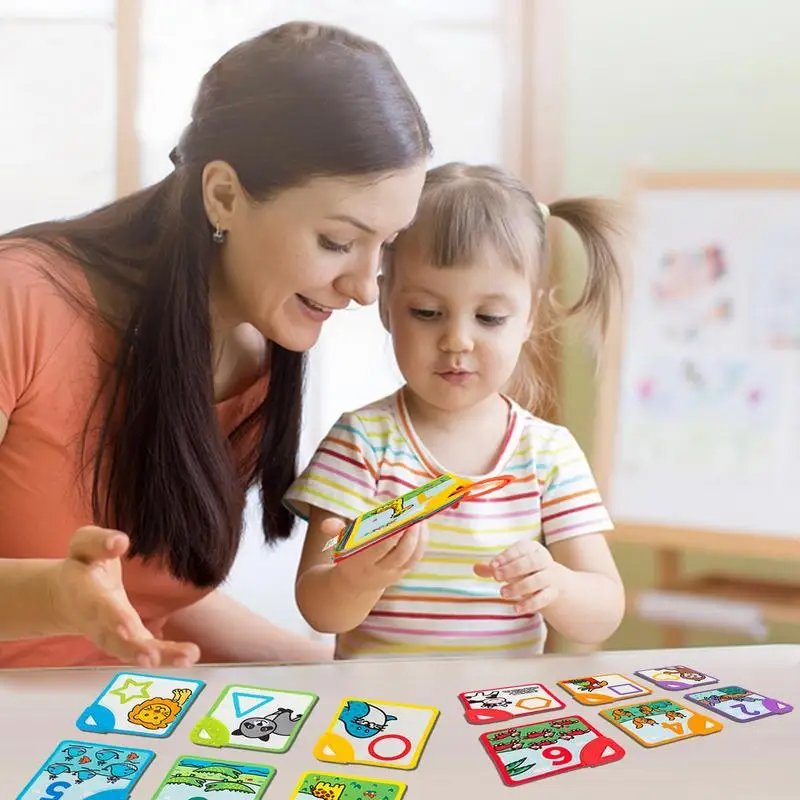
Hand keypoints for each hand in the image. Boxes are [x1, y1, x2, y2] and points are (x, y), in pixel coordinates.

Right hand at [49, 526, 200, 667]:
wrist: (66, 597)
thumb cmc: (82, 565)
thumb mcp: (84, 544)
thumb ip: (99, 541)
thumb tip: (120, 541)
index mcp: (85, 594)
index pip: (99, 607)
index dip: (112, 617)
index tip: (128, 626)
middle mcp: (98, 621)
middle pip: (113, 639)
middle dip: (132, 648)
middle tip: (152, 657)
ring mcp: (112, 636)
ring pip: (131, 651)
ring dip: (156, 657)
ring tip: (185, 658)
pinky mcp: (128, 641)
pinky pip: (145, 652)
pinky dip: (165, 657)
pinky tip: (187, 657)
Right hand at [320, 517, 428, 592]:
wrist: (353, 584)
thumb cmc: (348, 553)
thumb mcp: (340, 542)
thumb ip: (335, 530)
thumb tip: (325, 525)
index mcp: (361, 563)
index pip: (380, 546)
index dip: (392, 530)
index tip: (399, 512)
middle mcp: (378, 571)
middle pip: (399, 553)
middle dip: (409, 533)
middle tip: (415, 513)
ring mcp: (392, 574)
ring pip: (411, 556)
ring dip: (419, 536)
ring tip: (421, 516)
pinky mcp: (402, 573)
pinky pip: (416, 558)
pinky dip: (421, 541)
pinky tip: (422, 525)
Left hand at [474, 540, 561, 613]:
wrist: (553, 582)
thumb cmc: (525, 570)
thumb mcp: (510, 565)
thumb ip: (493, 568)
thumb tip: (475, 568)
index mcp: (532, 548)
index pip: (520, 549)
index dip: (506, 556)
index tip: (492, 565)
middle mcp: (543, 560)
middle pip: (531, 562)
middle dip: (512, 569)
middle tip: (496, 577)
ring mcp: (549, 577)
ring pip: (537, 580)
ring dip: (519, 587)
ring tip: (502, 593)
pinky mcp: (552, 593)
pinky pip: (542, 598)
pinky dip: (529, 604)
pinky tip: (515, 609)